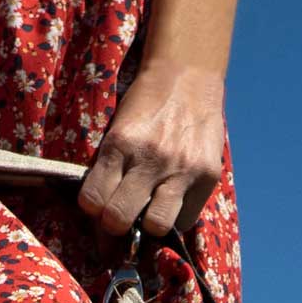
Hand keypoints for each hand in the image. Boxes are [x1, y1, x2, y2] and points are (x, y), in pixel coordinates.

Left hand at [77, 60, 226, 240]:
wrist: (188, 76)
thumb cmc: (146, 105)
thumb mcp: (119, 128)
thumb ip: (110, 166)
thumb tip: (100, 213)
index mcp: (120, 144)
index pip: (93, 200)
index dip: (93, 209)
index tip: (99, 205)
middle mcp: (150, 158)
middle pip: (119, 218)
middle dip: (115, 223)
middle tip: (121, 214)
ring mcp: (182, 169)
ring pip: (156, 226)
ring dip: (149, 225)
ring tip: (149, 211)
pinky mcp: (207, 176)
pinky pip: (186, 219)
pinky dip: (176, 215)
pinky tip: (173, 200)